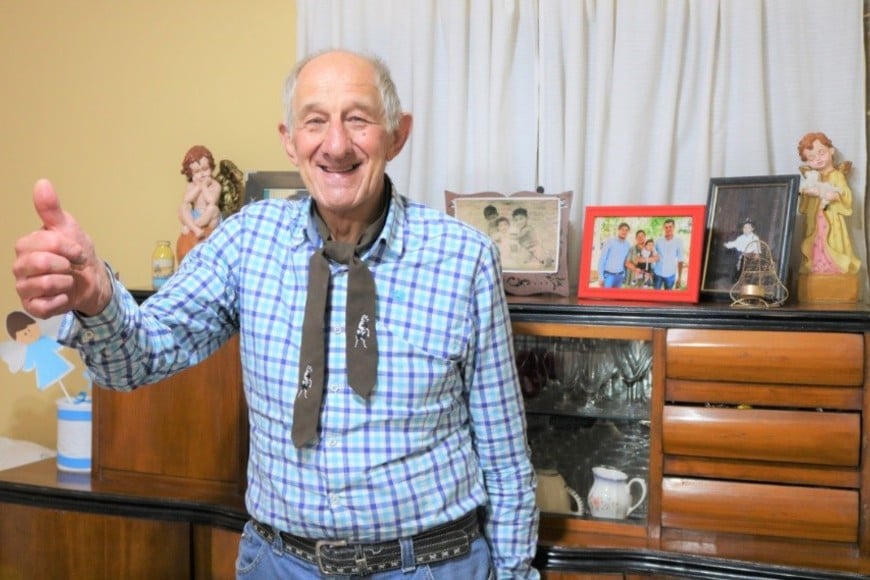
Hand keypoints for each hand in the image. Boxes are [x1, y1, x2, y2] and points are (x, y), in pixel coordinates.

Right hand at [12, 179, 110, 318]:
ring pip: (43, 284)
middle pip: (39, 262)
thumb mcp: (68, 229)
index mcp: (26, 247)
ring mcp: (25, 288)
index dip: (67, 247)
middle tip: (72, 266)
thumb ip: (51, 209)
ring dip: (66, 282)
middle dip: (65, 264)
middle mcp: (20, 267)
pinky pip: (44, 305)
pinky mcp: (33, 307)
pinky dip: (61, 300)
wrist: (92, 282)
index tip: (78, 251)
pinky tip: (64, 295)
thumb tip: (42, 183)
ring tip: (68, 280)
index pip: (44, 243)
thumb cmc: (77, 254)